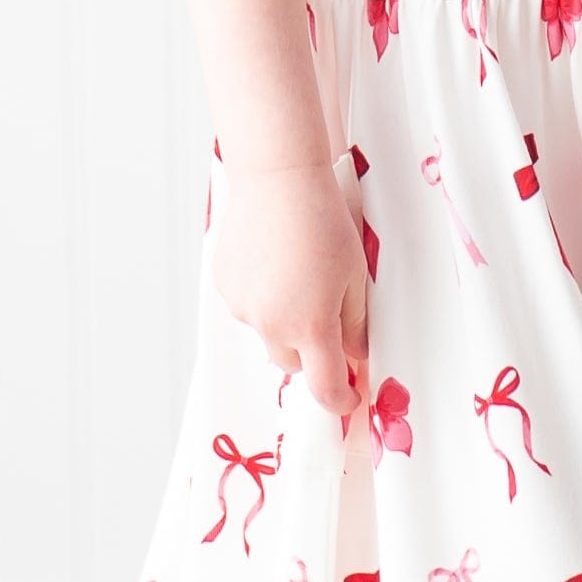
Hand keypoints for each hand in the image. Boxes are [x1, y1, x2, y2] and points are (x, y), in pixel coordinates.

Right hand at [210, 158, 369, 417]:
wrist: (278, 181)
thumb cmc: (323, 222)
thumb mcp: (355, 275)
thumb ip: (355, 324)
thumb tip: (356, 355)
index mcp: (310, 325)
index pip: (325, 386)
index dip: (340, 400)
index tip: (350, 398)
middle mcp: (271, 324)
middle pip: (292, 363)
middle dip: (310, 352)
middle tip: (326, 316)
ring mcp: (243, 307)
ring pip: (267, 333)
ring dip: (284, 321)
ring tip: (297, 274)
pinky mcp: (225, 286)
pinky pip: (248, 307)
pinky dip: (263, 297)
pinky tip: (274, 262)